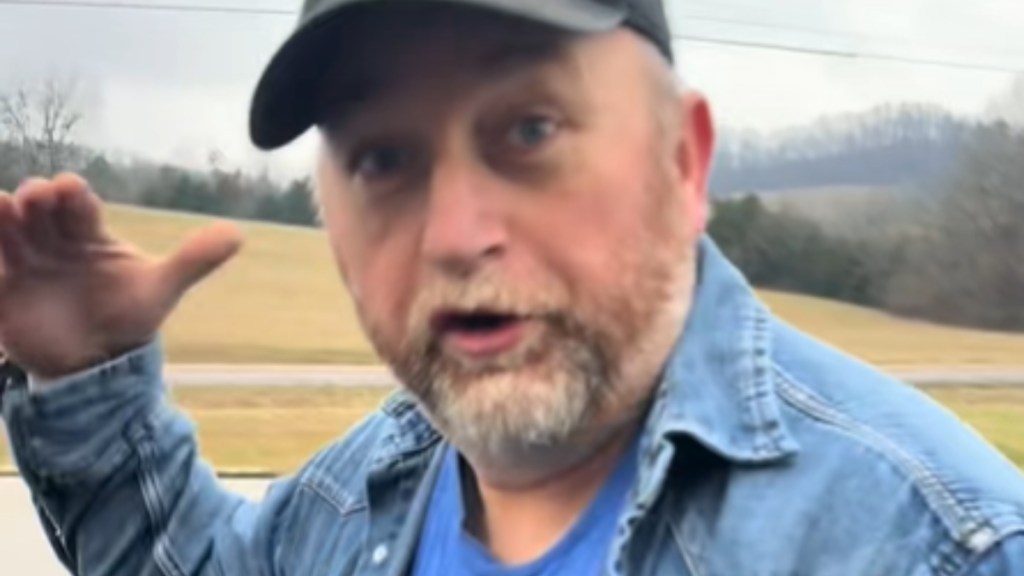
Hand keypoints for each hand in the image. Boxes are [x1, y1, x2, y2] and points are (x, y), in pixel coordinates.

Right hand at [0, 173, 241, 378]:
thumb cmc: (128, 317)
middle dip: (33, 199)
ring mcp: (24, 264)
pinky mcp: (3, 293)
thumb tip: (237, 235)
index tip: (67, 189)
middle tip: (33, 198)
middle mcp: (52, 241)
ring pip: (5, 232)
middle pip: (36, 210)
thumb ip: (194, 261)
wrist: (99, 365)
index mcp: (89, 233)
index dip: (69, 193)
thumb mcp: (160, 289)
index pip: (76, 204)